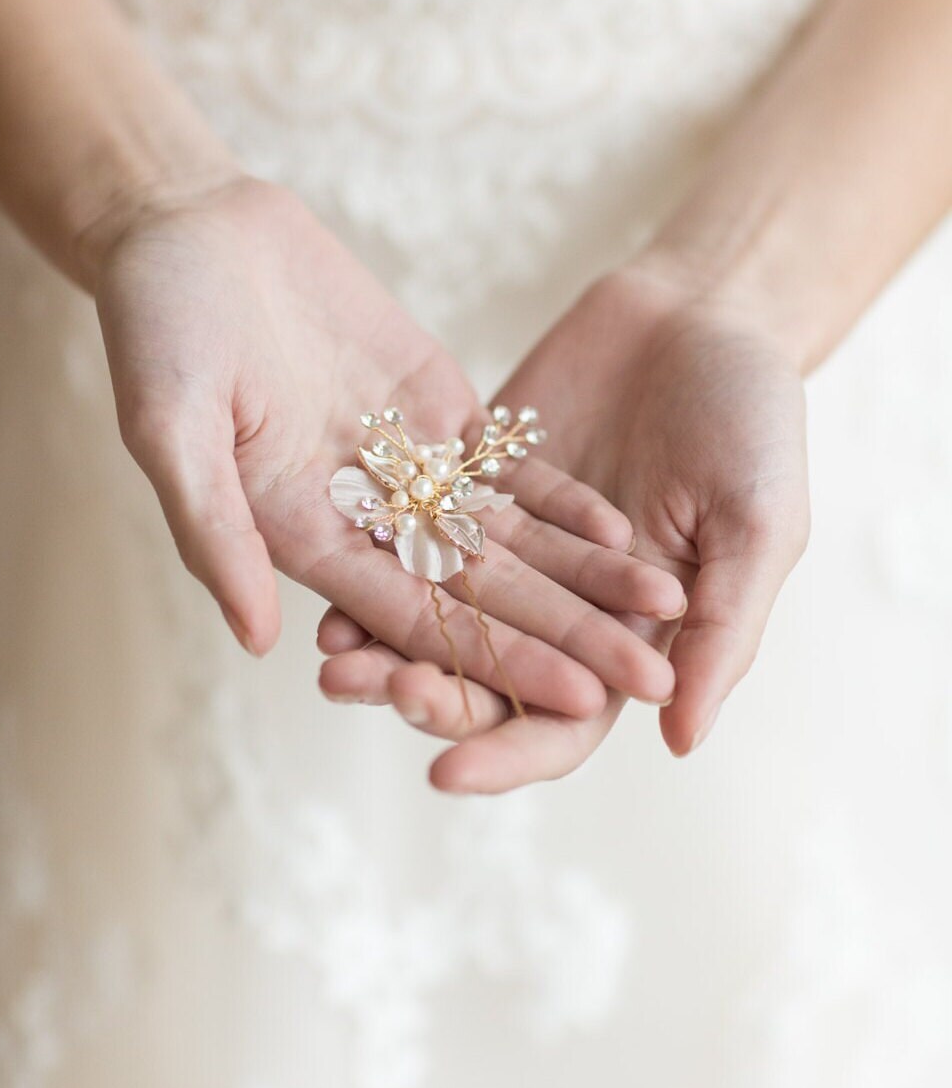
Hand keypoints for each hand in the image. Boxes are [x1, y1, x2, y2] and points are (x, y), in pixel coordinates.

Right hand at [92, 178, 684, 715]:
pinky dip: (562, 497)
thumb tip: (256, 640)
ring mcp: (405, 466)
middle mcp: (363, 520)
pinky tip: (624, 529)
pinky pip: (506, 466)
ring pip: (508, 537)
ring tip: (665, 609)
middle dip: (569, 637)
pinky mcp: (433, 410)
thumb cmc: (158, 326)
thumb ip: (215, 529)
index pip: (417, 619)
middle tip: (651, 680)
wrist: (192, 234)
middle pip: (482, 593)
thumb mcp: (169, 426)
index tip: (576, 699)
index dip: (500, 659)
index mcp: (303, 540)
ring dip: (585, 576)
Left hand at [318, 260, 809, 785]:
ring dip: (383, 644)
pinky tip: (328, 579)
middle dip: (428, 695)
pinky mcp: (476, 486)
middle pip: (483, 678)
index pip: (561, 723)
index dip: (506, 753)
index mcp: (631, 634)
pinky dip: (379, 560)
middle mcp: (562, 605)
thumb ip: (723, 631)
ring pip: (438, 614)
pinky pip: (419, 533)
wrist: (706, 313)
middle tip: (374, 691)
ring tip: (331, 660)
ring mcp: (513, 547)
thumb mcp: (758, 526)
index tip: (446, 774)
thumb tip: (682, 743)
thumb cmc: (756, 422)